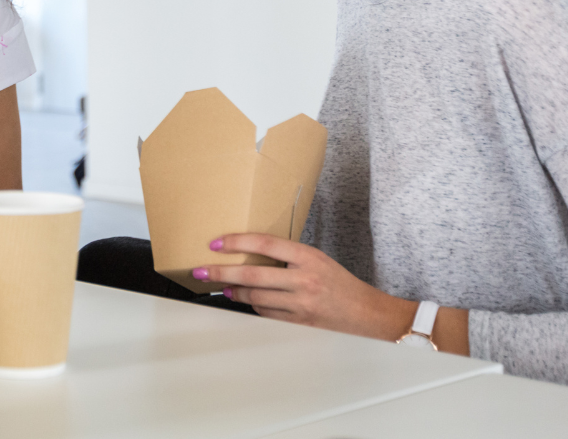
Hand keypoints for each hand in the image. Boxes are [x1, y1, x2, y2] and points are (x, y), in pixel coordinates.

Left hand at [195, 234, 413, 340]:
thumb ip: (286, 256)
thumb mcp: (316, 259)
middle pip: (252, 274)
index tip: (215, 244)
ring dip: (234, 291)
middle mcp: (303, 279)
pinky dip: (253, 307)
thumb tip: (248, 253)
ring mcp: (301, 304)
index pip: (264, 244)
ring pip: (255, 297)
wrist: (366, 313)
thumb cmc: (339, 282)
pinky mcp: (299, 323)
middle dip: (221, 272)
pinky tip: (246, 300)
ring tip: (223, 286)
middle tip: (201, 271)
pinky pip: (266, 314)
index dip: (236, 242)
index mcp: (308, 257)